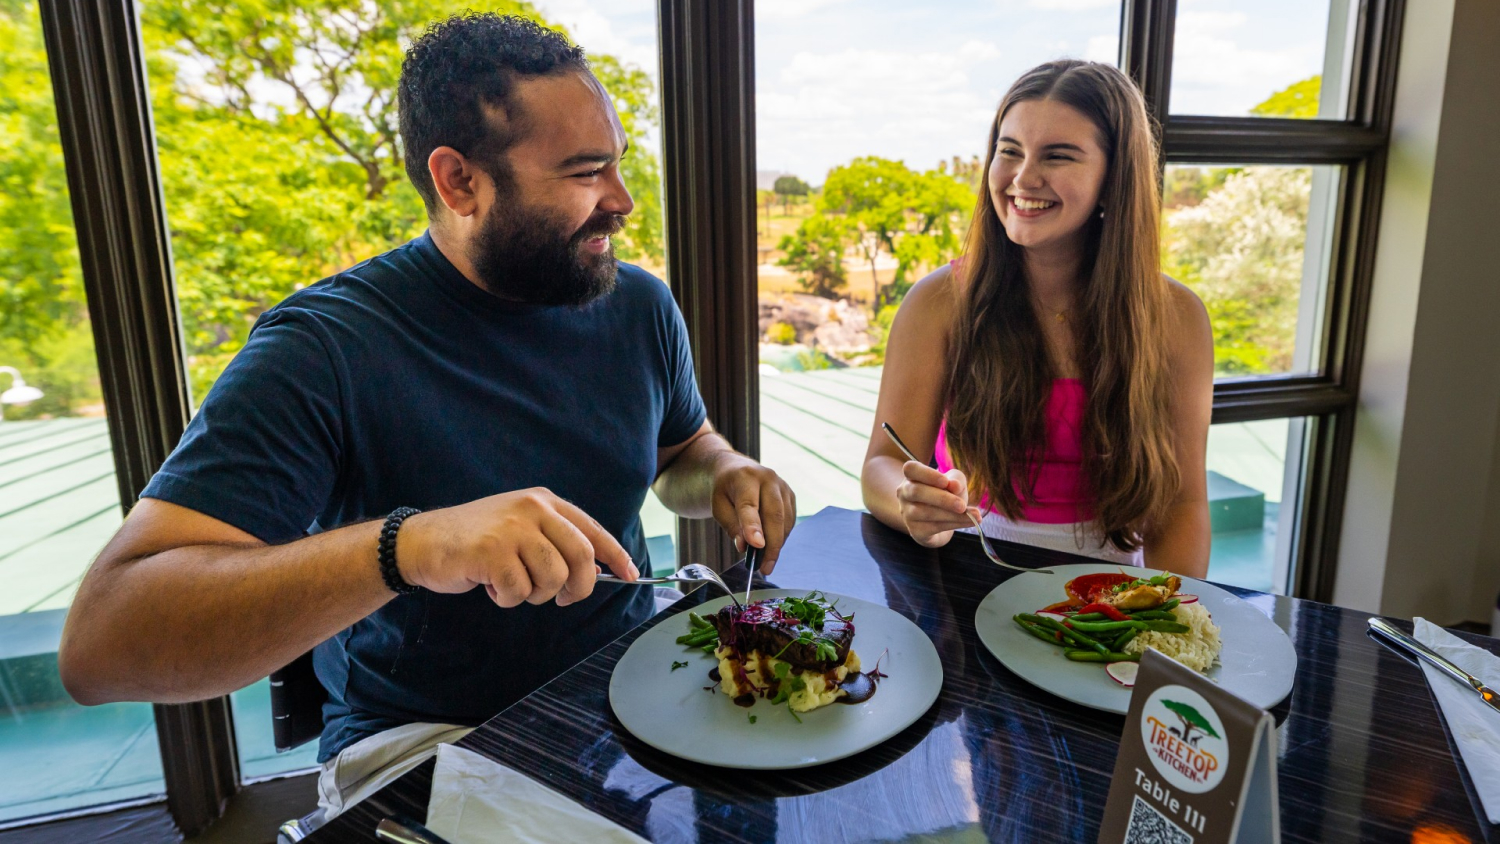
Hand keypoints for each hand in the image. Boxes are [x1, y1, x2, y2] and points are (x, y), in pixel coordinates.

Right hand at [396, 488, 635, 607]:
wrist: (423, 542)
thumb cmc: (475, 542)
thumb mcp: (520, 528)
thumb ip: (554, 541)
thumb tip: (595, 570)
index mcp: (544, 501)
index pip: (591, 530)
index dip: (615, 555)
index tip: (631, 576)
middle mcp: (532, 509)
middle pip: (581, 557)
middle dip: (578, 587)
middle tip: (563, 599)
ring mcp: (512, 528)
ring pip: (553, 578)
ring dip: (535, 595)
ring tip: (512, 584)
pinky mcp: (492, 551)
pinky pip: (520, 591)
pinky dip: (508, 599)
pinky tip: (490, 585)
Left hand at [710, 455, 796, 572]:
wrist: (737, 470)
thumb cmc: (726, 490)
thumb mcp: (718, 506)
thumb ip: (731, 526)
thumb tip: (745, 546)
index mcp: (745, 477)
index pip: (749, 505)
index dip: (753, 527)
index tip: (756, 546)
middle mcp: (768, 478)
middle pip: (775, 515)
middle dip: (771, 545)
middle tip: (764, 567)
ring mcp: (783, 486)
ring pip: (785, 521)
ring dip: (777, 544)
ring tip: (765, 562)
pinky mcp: (791, 495)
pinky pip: (790, 521)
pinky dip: (781, 537)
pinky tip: (771, 546)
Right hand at [897, 462, 978, 547]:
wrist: (940, 521)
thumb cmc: (945, 495)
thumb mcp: (954, 482)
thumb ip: (956, 480)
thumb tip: (954, 486)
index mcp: (912, 476)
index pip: (911, 469)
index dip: (927, 474)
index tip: (945, 481)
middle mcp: (904, 493)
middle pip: (917, 492)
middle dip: (942, 499)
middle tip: (962, 505)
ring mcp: (907, 513)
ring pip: (926, 512)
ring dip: (952, 515)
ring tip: (974, 515)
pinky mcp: (915, 530)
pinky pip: (934, 527)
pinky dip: (955, 524)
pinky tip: (970, 521)